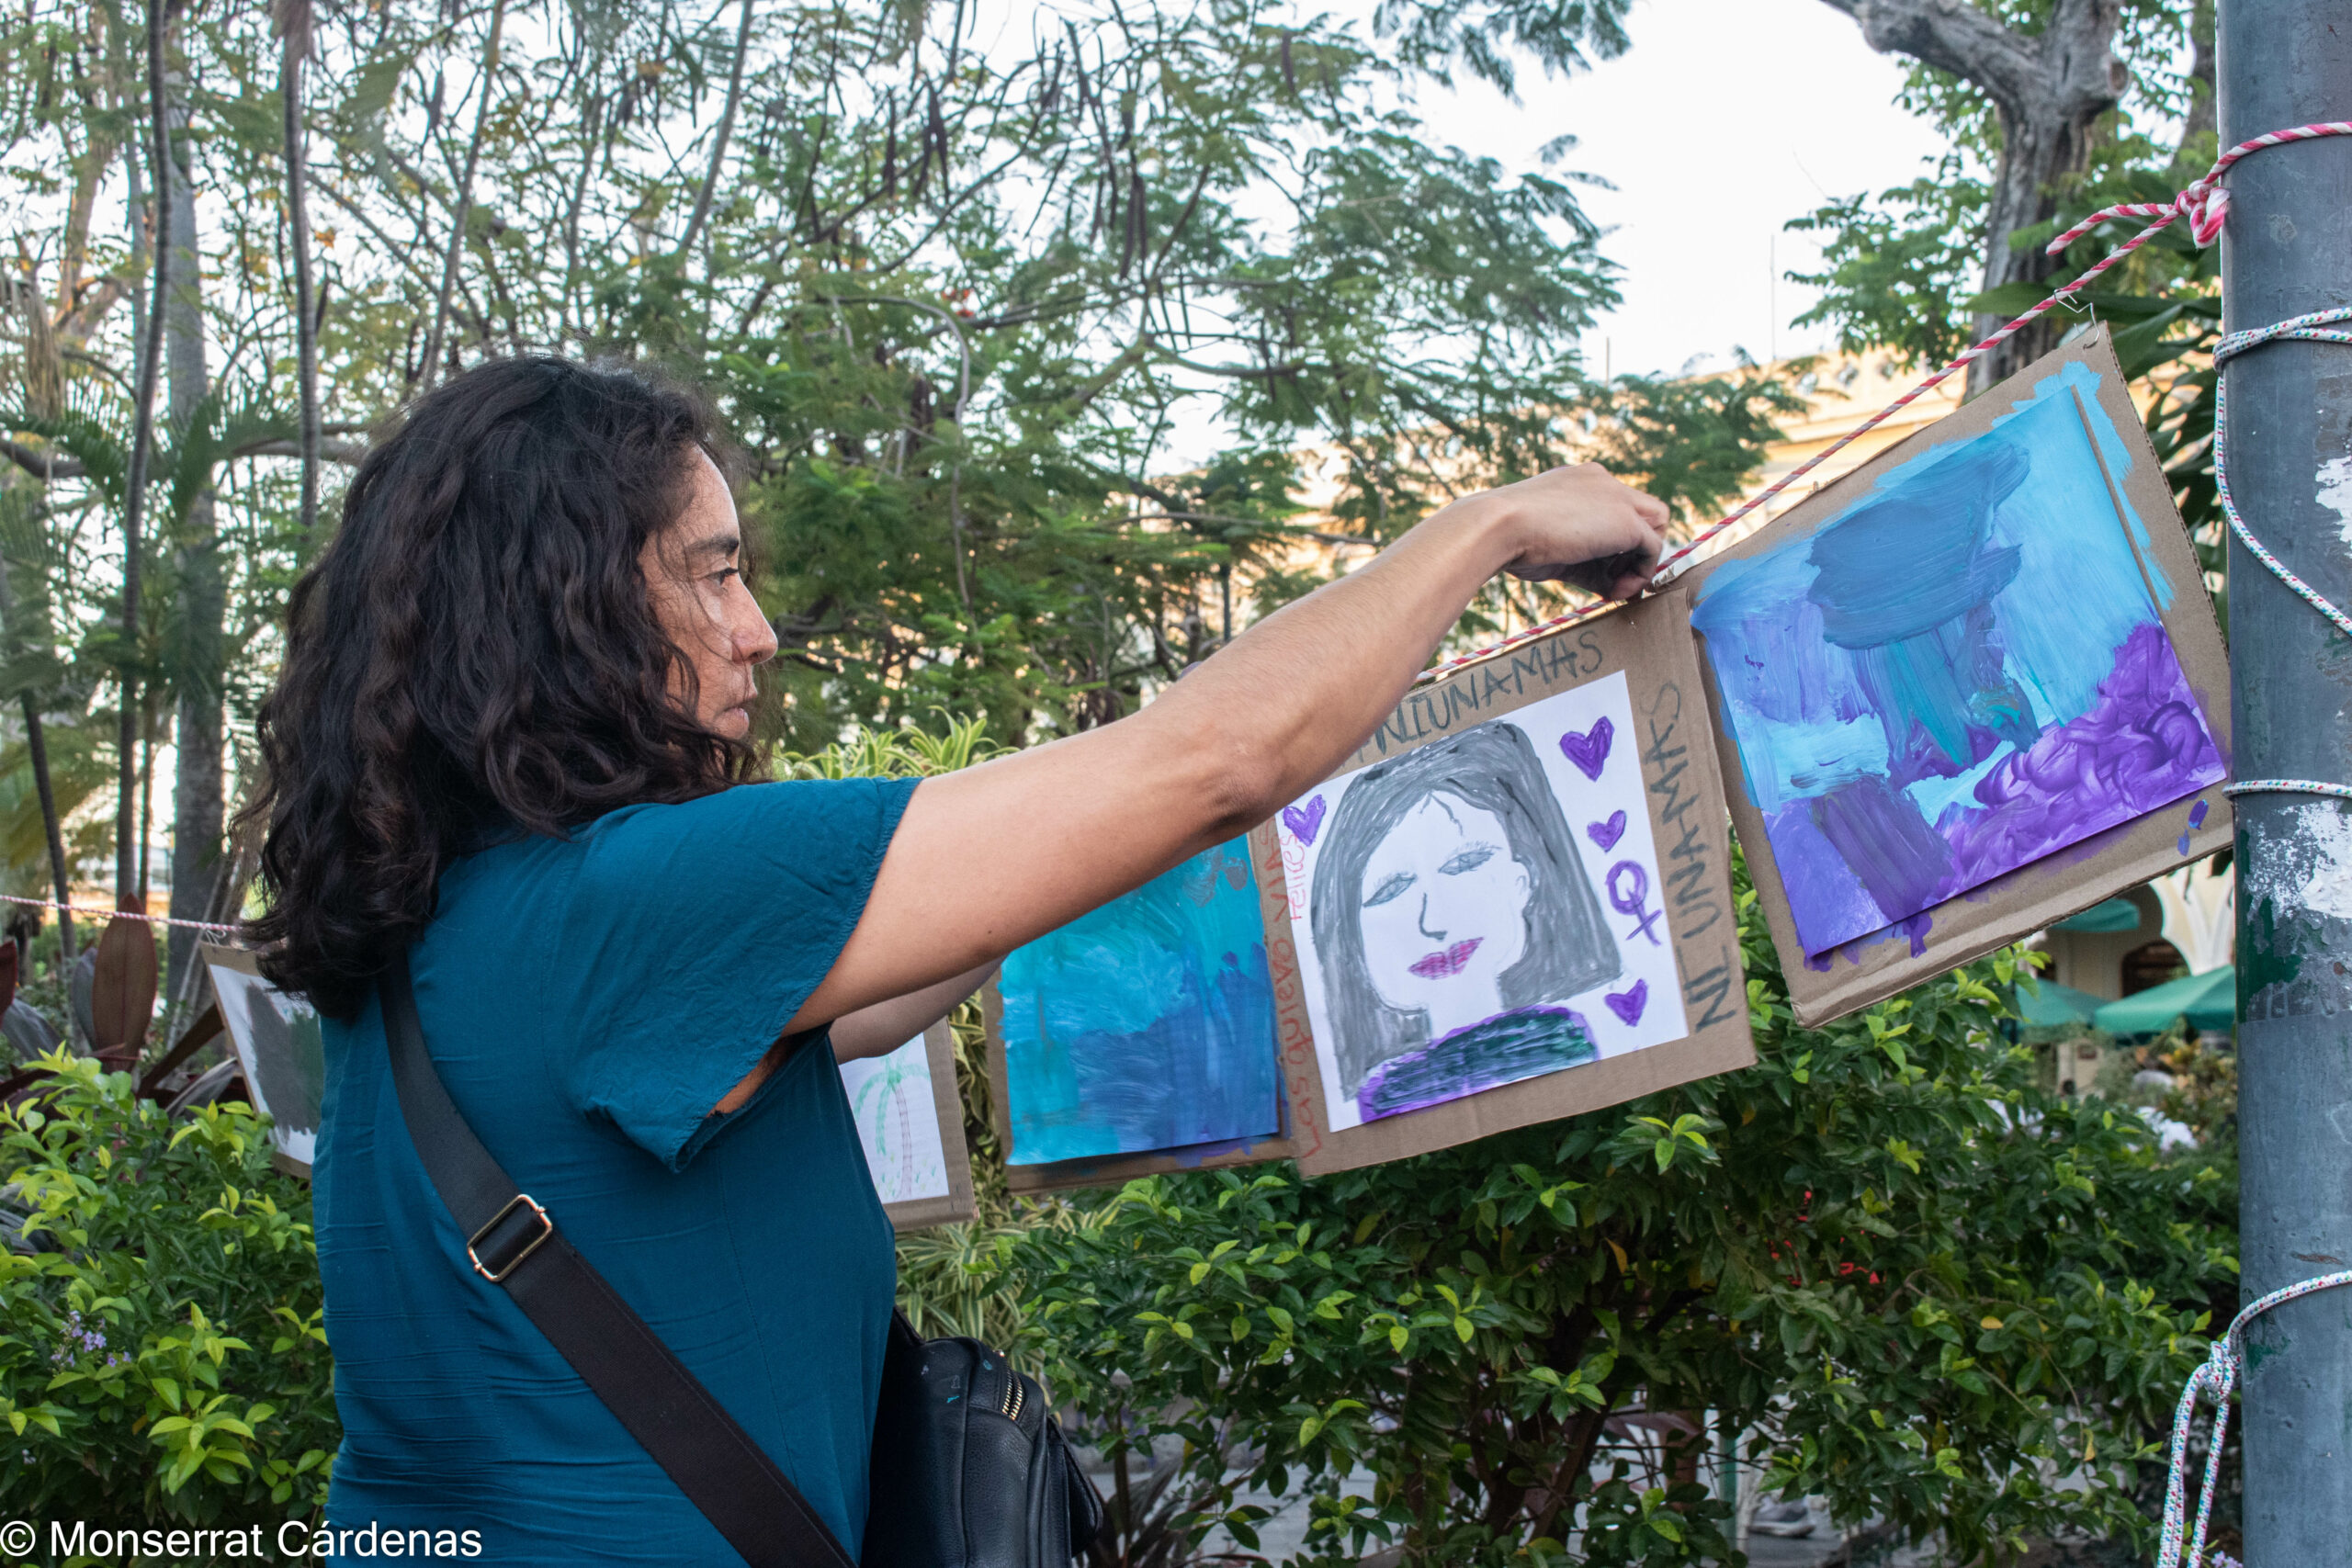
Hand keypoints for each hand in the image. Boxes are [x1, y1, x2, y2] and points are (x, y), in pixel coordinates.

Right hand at [1475, 463, 1671, 600]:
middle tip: (1616, 581)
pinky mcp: (1628, 521)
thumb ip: (1584, 561)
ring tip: (1617, 590)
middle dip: (1634, 550)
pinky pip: (1653, 548)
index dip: (1613, 543)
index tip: (1601, 571)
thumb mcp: (1551, 547)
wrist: (1499, 525)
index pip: (1614, 509)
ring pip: (1656, 526)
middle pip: (1643, 513)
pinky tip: (1617, 590)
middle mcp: (1603, 482)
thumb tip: (1608, 586)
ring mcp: (1618, 497)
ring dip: (1641, 562)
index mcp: (1579, 482)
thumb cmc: (1510, 538)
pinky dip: (1642, 573)